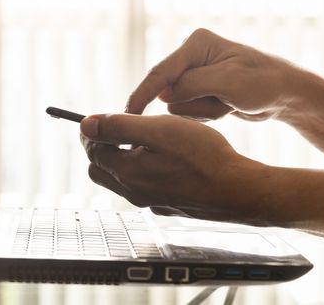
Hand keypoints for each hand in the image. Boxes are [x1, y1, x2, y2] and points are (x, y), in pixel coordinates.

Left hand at [80, 113, 266, 223]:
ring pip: (120, 179)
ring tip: (145, 142)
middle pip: (99, 168)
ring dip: (122, 159)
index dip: (93, 131)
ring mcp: (149, 202)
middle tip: (121, 129)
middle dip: (103, 147)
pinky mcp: (166, 205)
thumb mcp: (158, 130)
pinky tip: (164, 160)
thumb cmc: (202, 156)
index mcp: (126, 172)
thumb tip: (86, 124)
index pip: (91, 150)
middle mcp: (133, 192)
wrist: (237, 190)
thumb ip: (118, 127)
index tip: (101, 118)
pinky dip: (142, 171)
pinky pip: (142, 187)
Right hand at [126, 28, 301, 120]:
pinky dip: (207, 114)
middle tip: (221, 103)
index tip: (128, 114)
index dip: (142, 94)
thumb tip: (163, 96)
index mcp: (196, 44)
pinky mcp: (199, 90)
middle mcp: (191, 56)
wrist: (286, 94)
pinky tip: (226, 107)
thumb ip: (192, 86)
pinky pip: (189, 110)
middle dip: (193, 105)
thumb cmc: (262, 83)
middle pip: (170, 91)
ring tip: (228, 103)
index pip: (161, 72)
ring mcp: (195, 75)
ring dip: (203, 111)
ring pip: (179, 105)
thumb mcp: (228, 83)